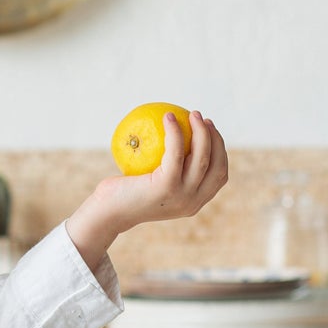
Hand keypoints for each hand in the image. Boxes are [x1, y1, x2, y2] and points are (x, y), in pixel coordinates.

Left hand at [66, 111, 228, 271]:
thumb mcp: (151, 185)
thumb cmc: (123, 194)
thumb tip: (172, 140)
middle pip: (217, 166)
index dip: (220, 151)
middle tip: (203, 119)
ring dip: (201, 132)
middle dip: (216, 139)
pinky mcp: (166, 186)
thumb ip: (166, 172)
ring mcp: (181, 196)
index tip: (211, 132)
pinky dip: (175, 132)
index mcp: (193, 203)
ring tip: (192, 114)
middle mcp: (192, 203)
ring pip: (201, 158)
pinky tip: (168, 117)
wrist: (106, 213)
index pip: (219, 176)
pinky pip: (176, 152)